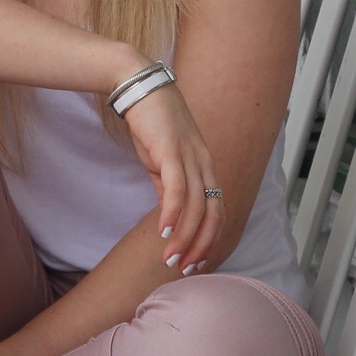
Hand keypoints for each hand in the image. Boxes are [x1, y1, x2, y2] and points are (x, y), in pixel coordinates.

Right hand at [122, 81, 224, 274]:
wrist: (138, 86)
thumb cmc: (151, 123)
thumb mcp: (162, 161)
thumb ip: (167, 187)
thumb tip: (169, 215)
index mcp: (205, 166)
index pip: (217, 210)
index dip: (209, 238)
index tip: (196, 262)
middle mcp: (204, 162)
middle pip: (213, 212)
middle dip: (201, 245)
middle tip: (184, 269)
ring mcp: (190, 156)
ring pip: (196, 205)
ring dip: (185, 237)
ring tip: (170, 258)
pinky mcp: (171, 150)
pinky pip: (177, 188)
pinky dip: (173, 213)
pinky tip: (164, 231)